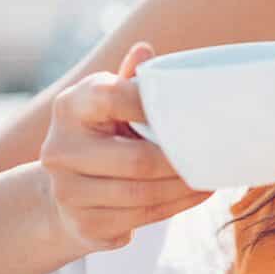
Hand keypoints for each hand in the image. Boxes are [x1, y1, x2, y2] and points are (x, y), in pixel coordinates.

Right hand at [39, 41, 211, 253]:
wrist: (64, 189)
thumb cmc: (104, 131)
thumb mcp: (112, 100)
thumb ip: (131, 79)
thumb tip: (144, 49)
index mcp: (71, 106)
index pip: (112, 97)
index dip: (151, 103)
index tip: (188, 107)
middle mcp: (60, 149)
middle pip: (136, 160)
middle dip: (181, 160)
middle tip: (214, 153)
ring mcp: (67, 192)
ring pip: (142, 194)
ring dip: (184, 187)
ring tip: (210, 175)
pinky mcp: (83, 225)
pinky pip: (140, 217)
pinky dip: (174, 206)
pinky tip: (194, 194)